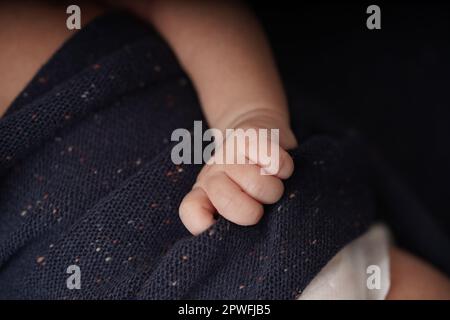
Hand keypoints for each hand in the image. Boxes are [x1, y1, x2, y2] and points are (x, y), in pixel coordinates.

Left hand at [179, 119, 296, 234]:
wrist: (259, 133)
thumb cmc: (251, 183)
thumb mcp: (238, 206)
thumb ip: (233, 226)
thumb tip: (242, 243)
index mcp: (203, 194)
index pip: (192, 212)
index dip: (207, 225)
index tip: (228, 229)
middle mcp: (212, 173)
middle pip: (229, 202)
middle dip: (253, 211)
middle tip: (260, 205)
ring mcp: (229, 152)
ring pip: (258, 184)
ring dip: (273, 190)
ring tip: (272, 185)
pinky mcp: (250, 136)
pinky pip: (274, 162)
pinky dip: (283, 169)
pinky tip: (280, 169)